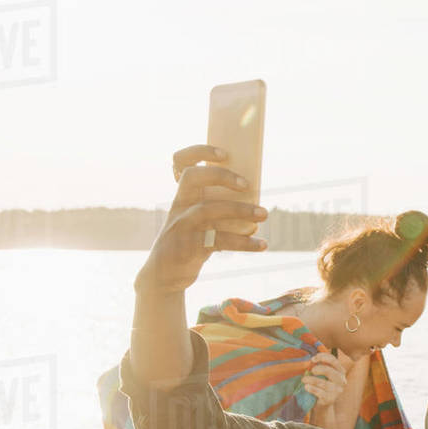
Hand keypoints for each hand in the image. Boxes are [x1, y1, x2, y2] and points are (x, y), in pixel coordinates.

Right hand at [134, 144, 266, 294]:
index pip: (181, 164)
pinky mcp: (188, 248)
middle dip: (221, 176)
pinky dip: (244, 243)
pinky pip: (218, 242)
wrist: (164, 276)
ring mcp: (182, 227)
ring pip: (208, 211)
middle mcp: (179, 207)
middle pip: (193, 179)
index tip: (224, 153)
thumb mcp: (197, 222)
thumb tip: (255, 200)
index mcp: (183, 197)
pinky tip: (261, 244)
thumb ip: (217, 209)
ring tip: (264, 214)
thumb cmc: (188, 244)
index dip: (199, 152)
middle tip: (247, 184)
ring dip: (240, 211)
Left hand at [302, 351, 349, 406]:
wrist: (323, 403)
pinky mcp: (330, 399)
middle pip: (330, 371)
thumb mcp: (324, 375)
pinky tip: (306, 387)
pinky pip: (320, 393)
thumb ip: (321, 367)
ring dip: (311, 380)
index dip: (323, 357)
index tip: (312, 359)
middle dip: (318, 369)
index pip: (334, 361)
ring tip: (304, 380)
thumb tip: (310, 360)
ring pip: (324, 383)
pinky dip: (312, 389)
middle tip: (311, 371)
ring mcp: (337, 391)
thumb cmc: (322, 385)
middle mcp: (341, 380)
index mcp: (340, 371)